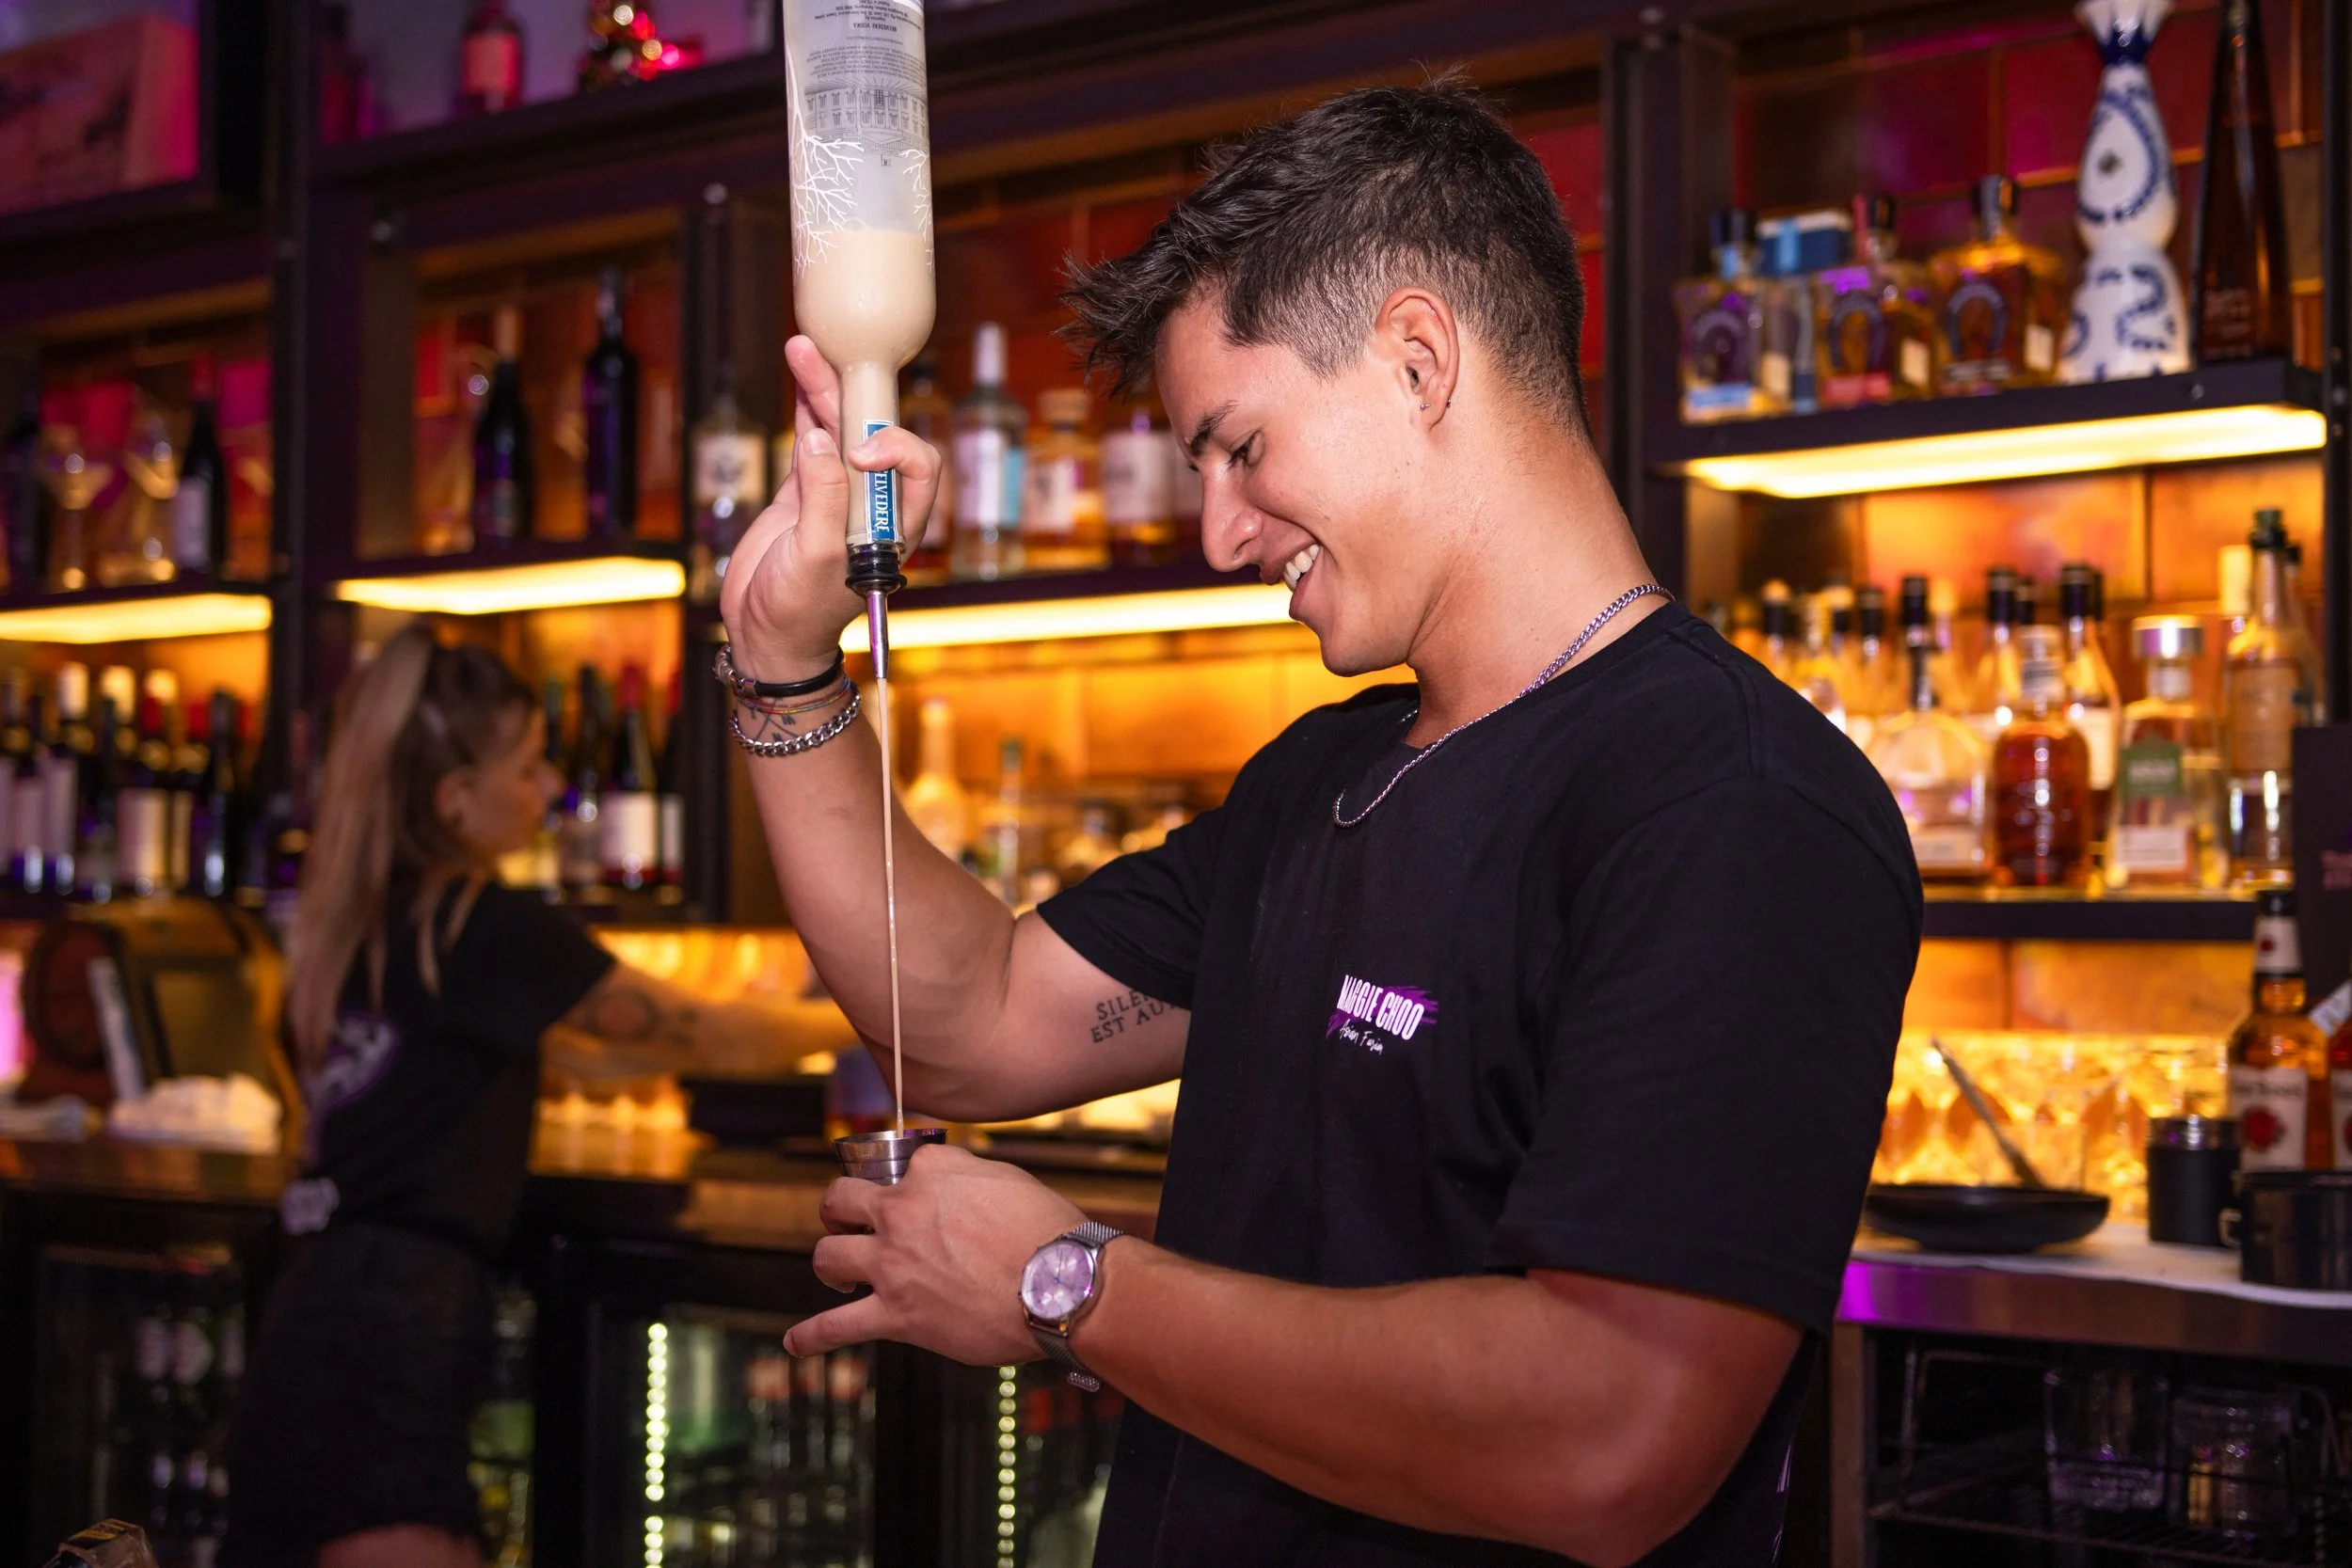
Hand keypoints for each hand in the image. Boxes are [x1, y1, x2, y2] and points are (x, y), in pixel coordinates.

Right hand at [718, 336, 944, 681]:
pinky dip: (806, 410)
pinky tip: (800, 380)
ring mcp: (839, 494)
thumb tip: (821, 441)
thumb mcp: (817, 558)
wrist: (765, 633)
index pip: (920, 468)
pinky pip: (812, 442)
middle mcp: (874, 503)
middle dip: (854, 395)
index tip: (855, 455)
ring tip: (802, 349)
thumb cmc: (800, 609)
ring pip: (839, 430)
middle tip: (819, 356)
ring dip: (824, 390)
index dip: (894, 447)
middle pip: (874, 434)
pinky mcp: (805, 493)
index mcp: (896, 523)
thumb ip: (825, 499)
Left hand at [784, 1144, 1085, 1364]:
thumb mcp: (1009, 1179)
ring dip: (829, 1264)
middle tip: (849, 1223)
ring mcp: (892, 1264)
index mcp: (931, 1172)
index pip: (898, 1162)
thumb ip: (967, 1176)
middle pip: (840, 1199)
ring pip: (827, 1256)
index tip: (917, 1195)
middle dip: (839, 1210)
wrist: (1060, 1286)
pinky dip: (812, 1337)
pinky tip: (795, 1343)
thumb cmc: (1047, 1233)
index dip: (907, 1181)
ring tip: (838, 1275)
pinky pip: (837, 1327)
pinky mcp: (895, 1314)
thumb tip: (951, 1183)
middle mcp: (901, 1211)